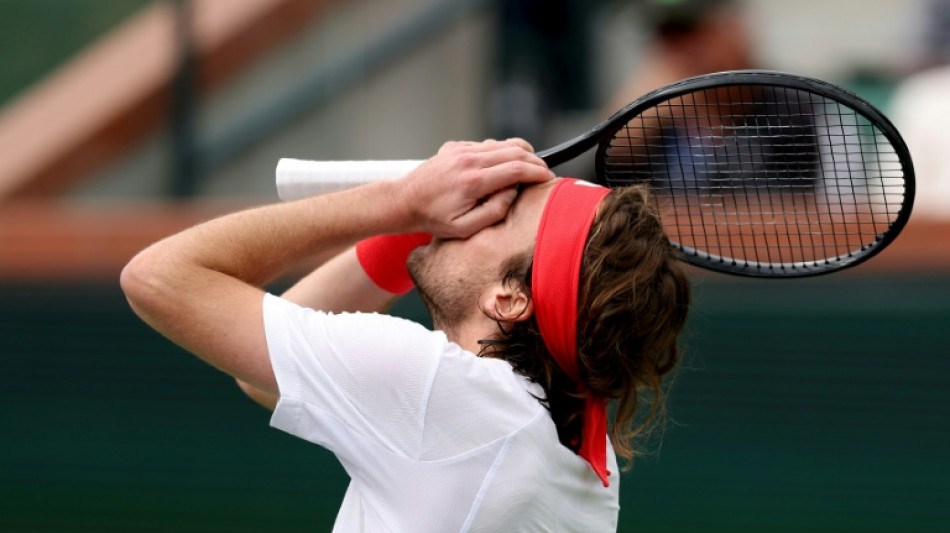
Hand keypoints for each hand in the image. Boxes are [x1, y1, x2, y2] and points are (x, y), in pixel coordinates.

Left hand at [394, 139, 554, 238]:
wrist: (404, 201)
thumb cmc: (433, 219)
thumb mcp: (465, 228)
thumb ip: (494, 212)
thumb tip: (511, 192)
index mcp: (472, 181)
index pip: (515, 168)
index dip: (537, 172)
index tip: (548, 178)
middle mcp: (468, 160)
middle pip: (513, 151)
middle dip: (534, 161)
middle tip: (544, 172)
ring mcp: (461, 150)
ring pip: (502, 143)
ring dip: (520, 153)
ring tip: (529, 167)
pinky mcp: (455, 146)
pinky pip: (486, 144)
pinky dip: (500, 152)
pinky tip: (502, 166)